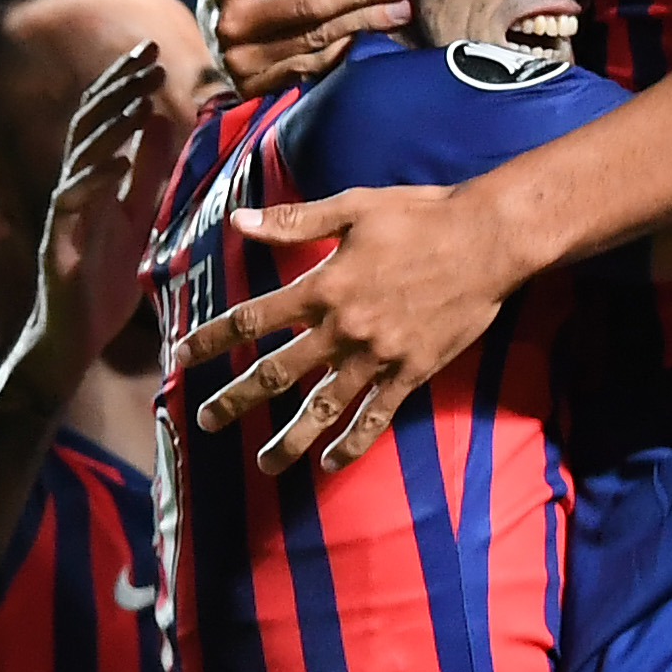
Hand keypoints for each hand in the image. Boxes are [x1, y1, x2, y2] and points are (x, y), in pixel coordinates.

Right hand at [21, 40, 179, 395]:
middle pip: (89, 127)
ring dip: (109, 127)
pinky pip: (72, 207)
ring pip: (80, 159)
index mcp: (94, 181)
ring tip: (138, 99)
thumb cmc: (103, 283)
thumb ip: (147, 175)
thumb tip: (159, 122)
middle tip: (146, 56)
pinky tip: (118, 162)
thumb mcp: (137, 219)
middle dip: (116, 89)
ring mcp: (62, 217)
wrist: (73, 341)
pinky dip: (95, 181)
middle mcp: (73, 191)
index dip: (123, 85)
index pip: (105, 121)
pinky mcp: (57, 248)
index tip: (150, 52)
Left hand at [176, 180, 533, 472]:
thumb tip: (238, 221)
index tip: (183, 355)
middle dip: (237, 400)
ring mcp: (378, 355)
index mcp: (323, 287)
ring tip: (264, 464)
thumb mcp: (354, 207)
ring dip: (289, 439)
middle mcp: (343, 328)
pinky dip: (353, 443)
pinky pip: (377, 416)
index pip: (251, 318)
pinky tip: (331, 463)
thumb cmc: (421, 215)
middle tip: (206, 422)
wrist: (489, 240)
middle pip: (277, 373)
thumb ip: (295, 221)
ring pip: (323, 407)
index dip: (212, 339)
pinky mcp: (412, 371)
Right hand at [200, 0, 416, 97]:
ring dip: (368, 19)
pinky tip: (377, 33)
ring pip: (319, 35)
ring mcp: (241, 58)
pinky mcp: (256, 87)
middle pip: (314, 2)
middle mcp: (230, 19)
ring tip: (404, 4)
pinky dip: (348, 47)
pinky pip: (314, 65)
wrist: (218, 30)